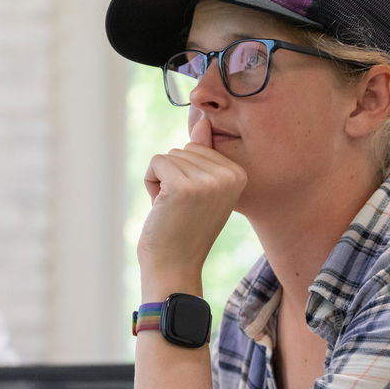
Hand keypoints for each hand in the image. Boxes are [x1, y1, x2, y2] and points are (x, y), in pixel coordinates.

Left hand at [138, 118, 246, 282]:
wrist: (174, 267)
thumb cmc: (184, 230)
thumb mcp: (201, 189)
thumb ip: (204, 155)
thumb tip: (203, 122)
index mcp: (239, 174)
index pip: (200, 147)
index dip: (186, 174)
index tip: (193, 203)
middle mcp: (228, 176)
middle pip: (184, 149)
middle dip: (172, 176)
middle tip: (181, 209)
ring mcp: (207, 181)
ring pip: (169, 156)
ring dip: (161, 182)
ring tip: (172, 210)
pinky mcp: (183, 186)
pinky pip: (156, 162)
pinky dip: (151, 183)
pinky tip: (161, 207)